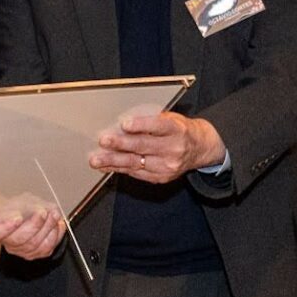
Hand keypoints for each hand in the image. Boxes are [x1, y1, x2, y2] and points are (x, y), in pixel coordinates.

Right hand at [0, 198, 65, 260]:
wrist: (32, 214)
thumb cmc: (23, 207)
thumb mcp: (21, 200)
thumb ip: (26, 205)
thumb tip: (38, 210)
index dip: (6, 227)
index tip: (18, 217)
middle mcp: (7, 242)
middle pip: (19, 239)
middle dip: (34, 224)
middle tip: (43, 212)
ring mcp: (20, 250)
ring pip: (34, 244)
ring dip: (47, 227)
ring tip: (54, 214)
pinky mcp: (35, 254)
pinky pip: (46, 248)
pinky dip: (55, 234)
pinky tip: (57, 223)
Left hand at [89, 109, 224, 184]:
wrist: (200, 149)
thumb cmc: (179, 130)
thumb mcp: (171, 119)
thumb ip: (151, 120)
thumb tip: (123, 122)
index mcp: (176, 129)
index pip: (158, 126)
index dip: (141, 125)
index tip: (125, 124)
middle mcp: (173, 148)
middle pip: (143, 146)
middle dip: (121, 144)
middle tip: (104, 141)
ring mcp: (167, 166)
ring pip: (135, 163)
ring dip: (113, 161)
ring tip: (96, 159)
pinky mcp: (161, 177)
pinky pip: (136, 173)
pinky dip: (119, 169)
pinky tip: (106, 166)